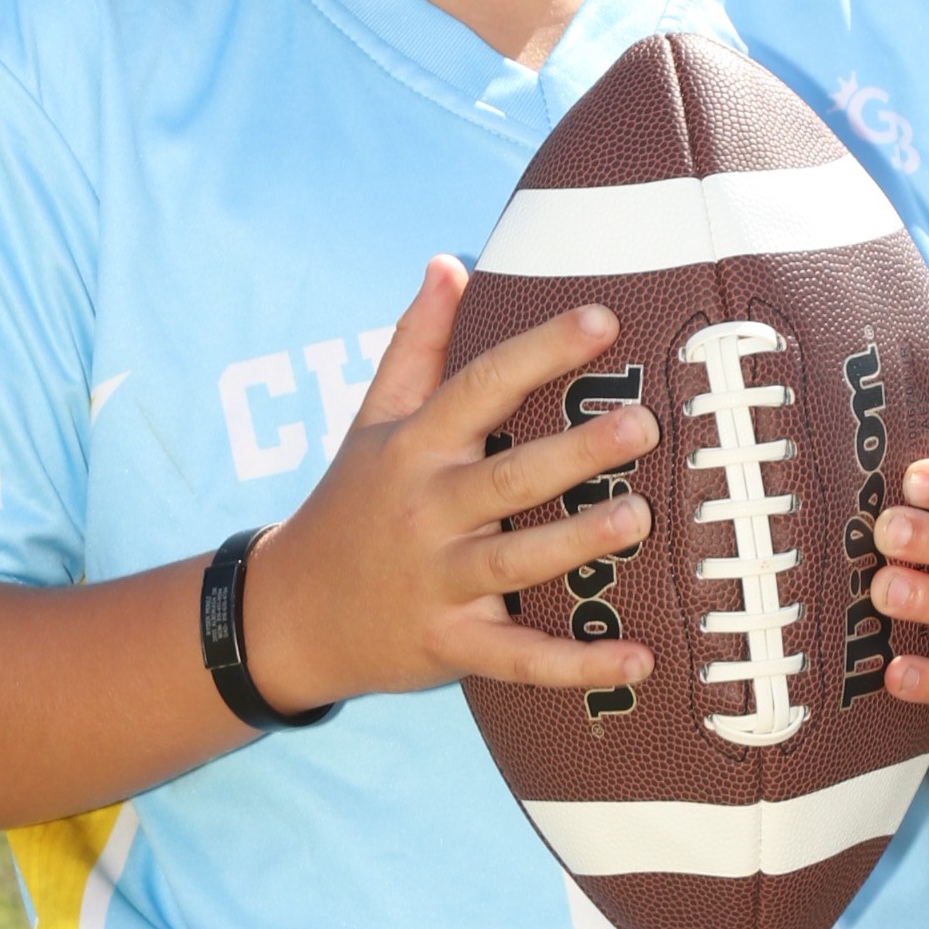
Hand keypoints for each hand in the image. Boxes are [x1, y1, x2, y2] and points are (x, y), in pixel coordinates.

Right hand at [240, 258, 662, 717]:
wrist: (289, 614)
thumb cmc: (351, 503)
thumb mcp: (371, 421)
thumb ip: (415, 343)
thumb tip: (449, 262)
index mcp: (415, 447)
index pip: (481, 386)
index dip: (540, 350)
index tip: (601, 320)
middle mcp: (427, 510)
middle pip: (507, 476)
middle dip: (573, 451)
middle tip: (640, 424)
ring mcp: (436, 581)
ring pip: (513, 562)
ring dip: (575, 542)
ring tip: (636, 517)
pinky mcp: (449, 645)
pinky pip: (519, 657)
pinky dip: (578, 666)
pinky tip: (639, 660)